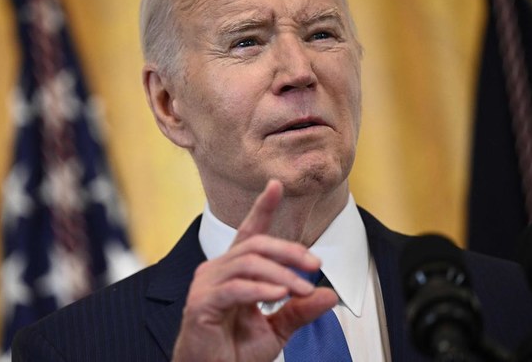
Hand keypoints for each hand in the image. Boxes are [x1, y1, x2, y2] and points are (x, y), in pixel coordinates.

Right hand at [172, 180, 337, 361]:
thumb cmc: (232, 353)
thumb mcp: (276, 330)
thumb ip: (299, 311)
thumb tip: (329, 294)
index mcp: (232, 271)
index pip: (249, 233)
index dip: (262, 208)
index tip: (276, 186)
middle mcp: (217, 271)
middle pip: (255, 245)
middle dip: (288, 250)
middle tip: (314, 263)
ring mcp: (206, 285)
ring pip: (248, 262)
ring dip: (281, 274)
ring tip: (302, 288)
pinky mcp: (202, 303)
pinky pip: (236, 287)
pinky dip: (261, 289)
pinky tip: (278, 295)